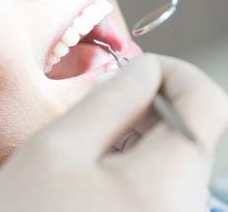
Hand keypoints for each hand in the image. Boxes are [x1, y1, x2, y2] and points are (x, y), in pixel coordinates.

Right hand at [0, 55, 227, 211]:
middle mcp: (186, 209)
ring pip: (174, 153)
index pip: (207, 103)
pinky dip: (134, 159)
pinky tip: (96, 169)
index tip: (137, 69)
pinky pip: (163, 180)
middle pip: (189, 128)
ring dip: (137, 131)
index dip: (175, 71)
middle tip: (99, 103)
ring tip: (89, 141)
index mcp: (167, 186)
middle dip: (148, 102)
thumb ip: (111, 99)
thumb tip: (145, 68)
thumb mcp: (58, 148)